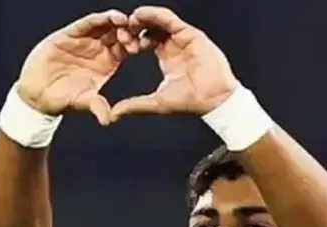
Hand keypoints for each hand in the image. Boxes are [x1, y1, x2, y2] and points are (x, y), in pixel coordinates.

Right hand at [15, 10, 138, 124]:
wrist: (38, 94)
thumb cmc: (63, 99)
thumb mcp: (83, 101)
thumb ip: (97, 106)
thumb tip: (108, 121)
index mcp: (108, 62)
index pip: (126, 47)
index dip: (136, 43)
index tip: (144, 44)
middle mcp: (98, 48)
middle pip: (118, 32)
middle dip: (129, 30)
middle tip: (135, 33)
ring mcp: (84, 40)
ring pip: (104, 24)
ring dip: (116, 20)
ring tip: (124, 21)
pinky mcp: (69, 34)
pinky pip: (86, 23)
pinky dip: (99, 19)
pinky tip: (109, 18)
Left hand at [110, 6, 238, 120]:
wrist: (211, 99)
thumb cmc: (189, 101)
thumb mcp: (156, 102)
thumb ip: (135, 105)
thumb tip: (115, 112)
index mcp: (166, 56)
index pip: (145, 40)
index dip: (131, 40)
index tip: (120, 44)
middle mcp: (173, 45)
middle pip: (150, 27)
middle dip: (135, 27)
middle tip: (122, 31)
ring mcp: (182, 38)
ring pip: (159, 20)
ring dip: (143, 18)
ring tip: (129, 20)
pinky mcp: (189, 34)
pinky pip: (169, 19)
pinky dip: (155, 14)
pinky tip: (141, 14)